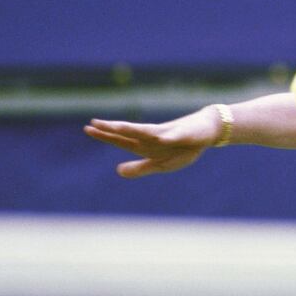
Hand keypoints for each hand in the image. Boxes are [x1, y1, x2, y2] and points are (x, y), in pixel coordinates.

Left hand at [83, 108, 218, 176]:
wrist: (206, 132)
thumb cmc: (183, 148)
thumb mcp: (160, 164)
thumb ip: (140, 168)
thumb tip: (118, 171)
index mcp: (145, 145)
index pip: (121, 140)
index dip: (105, 136)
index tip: (88, 129)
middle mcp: (152, 137)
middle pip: (129, 132)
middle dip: (112, 129)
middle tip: (92, 124)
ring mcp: (167, 134)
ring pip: (147, 131)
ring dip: (132, 129)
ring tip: (117, 127)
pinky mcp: (183, 134)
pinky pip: (174, 137)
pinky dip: (168, 137)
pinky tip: (161, 138)